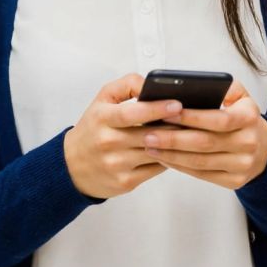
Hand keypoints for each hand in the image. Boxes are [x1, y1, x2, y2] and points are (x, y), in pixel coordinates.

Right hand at [63, 74, 182, 198]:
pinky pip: (156, 169)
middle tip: (194, 118)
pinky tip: (175, 149)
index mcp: (101, 119)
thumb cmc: (93, 128)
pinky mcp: (125, 182)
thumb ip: (128, 85)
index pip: (130, 113)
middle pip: (147, 135)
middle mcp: (107, 143)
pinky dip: (168, 158)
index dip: (155, 108)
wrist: (72, 166)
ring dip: (175, 143)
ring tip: (190, 132)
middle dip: (173, 126)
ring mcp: (116, 165)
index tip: (177, 104)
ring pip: (155, 153)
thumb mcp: (103, 99)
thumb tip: (152, 84)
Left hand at [143, 81, 266, 189]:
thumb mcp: (241, 96)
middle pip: (205, 142)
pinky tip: (164, 157)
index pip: (218, 119)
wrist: (263, 149)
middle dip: (173, 138)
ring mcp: (242, 165)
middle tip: (148, 133)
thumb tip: (196, 85)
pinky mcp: (234, 181)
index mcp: (250, 117)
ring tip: (150, 146)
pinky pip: (201, 174)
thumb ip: (223, 85)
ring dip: (171, 154)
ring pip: (200, 162)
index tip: (167, 112)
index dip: (192, 117)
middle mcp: (248, 143)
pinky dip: (180, 166)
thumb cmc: (243, 119)